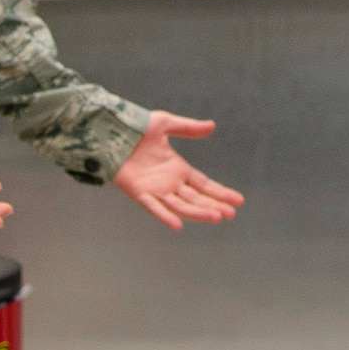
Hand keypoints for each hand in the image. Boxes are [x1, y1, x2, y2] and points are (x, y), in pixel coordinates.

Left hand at [114, 111, 244, 229]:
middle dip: (214, 206)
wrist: (109, 132)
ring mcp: (155, 190)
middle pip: (196, 198)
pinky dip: (166, 216)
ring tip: (217, 217)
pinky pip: (154, 207)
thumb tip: (212, 126)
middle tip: (231, 214)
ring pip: (181, 206)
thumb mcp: (165, 124)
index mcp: (178, 169)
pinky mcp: (139, 193)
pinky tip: (178, 225)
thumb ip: (188, 128)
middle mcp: (169, 183)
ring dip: (198, 212)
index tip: (238, 201)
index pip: (204, 185)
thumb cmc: (135, 128)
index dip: (220, 193)